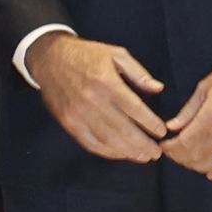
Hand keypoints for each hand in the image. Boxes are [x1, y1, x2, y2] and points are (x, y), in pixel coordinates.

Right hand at [27, 31, 167, 161]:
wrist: (50, 59)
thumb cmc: (87, 55)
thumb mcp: (116, 54)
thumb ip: (138, 73)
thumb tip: (159, 89)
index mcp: (106, 81)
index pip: (134, 108)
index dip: (150, 123)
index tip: (162, 132)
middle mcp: (92, 100)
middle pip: (123, 129)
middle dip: (143, 144)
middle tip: (156, 152)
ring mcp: (78, 114)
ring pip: (108, 140)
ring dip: (128, 152)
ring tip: (143, 156)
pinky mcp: (69, 123)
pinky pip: (90, 143)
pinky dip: (107, 152)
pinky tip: (121, 154)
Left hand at [160, 55, 211, 179]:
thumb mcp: (205, 86)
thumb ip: (188, 110)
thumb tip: (171, 127)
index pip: (185, 143)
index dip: (170, 148)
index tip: (164, 146)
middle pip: (197, 157)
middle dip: (179, 157)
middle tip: (172, 152)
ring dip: (196, 165)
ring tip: (188, 158)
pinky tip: (210, 173)